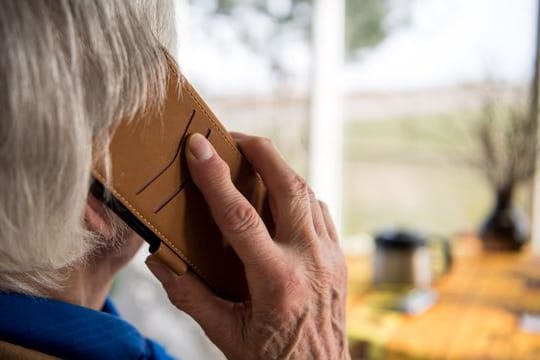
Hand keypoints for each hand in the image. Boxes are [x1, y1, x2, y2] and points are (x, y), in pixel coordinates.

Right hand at [146, 132, 348, 358]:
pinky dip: (299, 194)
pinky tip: (281, 196)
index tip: (197, 146)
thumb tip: (159, 261)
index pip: (240, 216)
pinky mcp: (339, 258)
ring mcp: (330, 257)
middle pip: (289, 187)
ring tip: (254, 160)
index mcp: (276, 281)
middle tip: (234, 137)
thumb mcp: (225, 334)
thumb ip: (190, 296)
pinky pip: (320, 211)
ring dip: (281, 169)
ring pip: (308, 193)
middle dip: (261, 151)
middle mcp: (309, 261)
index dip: (214, 176)